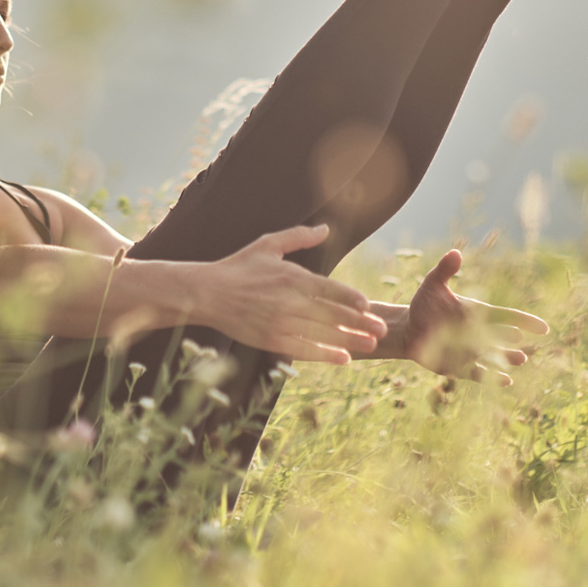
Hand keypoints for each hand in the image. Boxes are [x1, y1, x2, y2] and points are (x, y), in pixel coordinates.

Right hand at [199, 224, 387, 363]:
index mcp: (292, 276)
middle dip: (360, 322)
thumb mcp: (267, 245)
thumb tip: (326, 228)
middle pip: (332, 314)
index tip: (368, 305)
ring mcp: (281, 322)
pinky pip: (304, 349)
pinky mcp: (271, 340)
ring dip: (349, 340)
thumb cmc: (237, 267)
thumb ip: (299, 237)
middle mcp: (290, 301)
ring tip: (371, 345)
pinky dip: (325, 354)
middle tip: (381, 329)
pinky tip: (344, 358)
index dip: (351, 298)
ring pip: (323, 333)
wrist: (206, 294)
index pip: (330, 289)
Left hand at [404, 249, 548, 383]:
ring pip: (494, 356)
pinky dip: (491, 377)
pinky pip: (479, 374)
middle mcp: (478, 333)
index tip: (543, 328)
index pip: (506, 316)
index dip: (524, 321)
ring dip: (506, 358)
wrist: (409, 329)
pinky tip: (506, 381)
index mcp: (478, 313)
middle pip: (501, 337)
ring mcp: (471, 351)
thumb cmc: (424, 305)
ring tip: (520, 359)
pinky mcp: (459, 367)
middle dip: (510, 338)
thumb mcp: (433, 286)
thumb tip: (455, 252)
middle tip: (519, 340)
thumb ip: (445, 271)